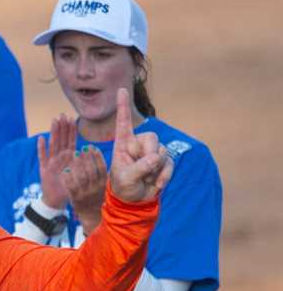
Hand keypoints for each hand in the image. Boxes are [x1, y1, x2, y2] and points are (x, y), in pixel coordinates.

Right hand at [36, 115, 75, 209]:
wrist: (56, 201)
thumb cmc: (69, 187)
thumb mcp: (79, 173)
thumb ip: (80, 162)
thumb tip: (87, 150)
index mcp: (68, 158)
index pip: (70, 140)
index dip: (71, 130)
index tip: (71, 118)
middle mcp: (59, 158)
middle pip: (61, 139)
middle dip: (62, 127)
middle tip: (62, 114)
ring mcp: (51, 162)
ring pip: (53, 145)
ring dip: (53, 133)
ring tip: (54, 121)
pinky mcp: (44, 169)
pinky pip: (42, 157)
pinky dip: (41, 148)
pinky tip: (40, 139)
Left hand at [64, 145, 106, 234]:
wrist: (92, 215)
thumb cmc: (97, 195)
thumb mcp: (103, 185)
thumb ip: (101, 173)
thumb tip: (97, 154)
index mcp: (104, 184)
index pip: (102, 168)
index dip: (97, 157)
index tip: (92, 147)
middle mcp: (96, 189)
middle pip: (91, 171)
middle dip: (86, 158)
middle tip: (81, 148)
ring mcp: (86, 194)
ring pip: (81, 177)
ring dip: (77, 165)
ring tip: (73, 154)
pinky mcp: (76, 199)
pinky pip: (71, 187)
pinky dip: (68, 178)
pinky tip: (65, 169)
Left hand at [106, 88, 172, 202]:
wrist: (135, 201)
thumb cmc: (123, 187)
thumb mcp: (126, 179)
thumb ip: (139, 167)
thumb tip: (156, 157)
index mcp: (123, 145)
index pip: (123, 123)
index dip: (122, 106)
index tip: (120, 90)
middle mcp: (138, 145)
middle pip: (151, 138)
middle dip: (149, 155)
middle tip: (142, 170)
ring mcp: (151, 152)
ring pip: (162, 151)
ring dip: (155, 169)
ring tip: (145, 179)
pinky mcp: (163, 161)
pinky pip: (169, 163)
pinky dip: (164, 175)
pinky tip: (155, 184)